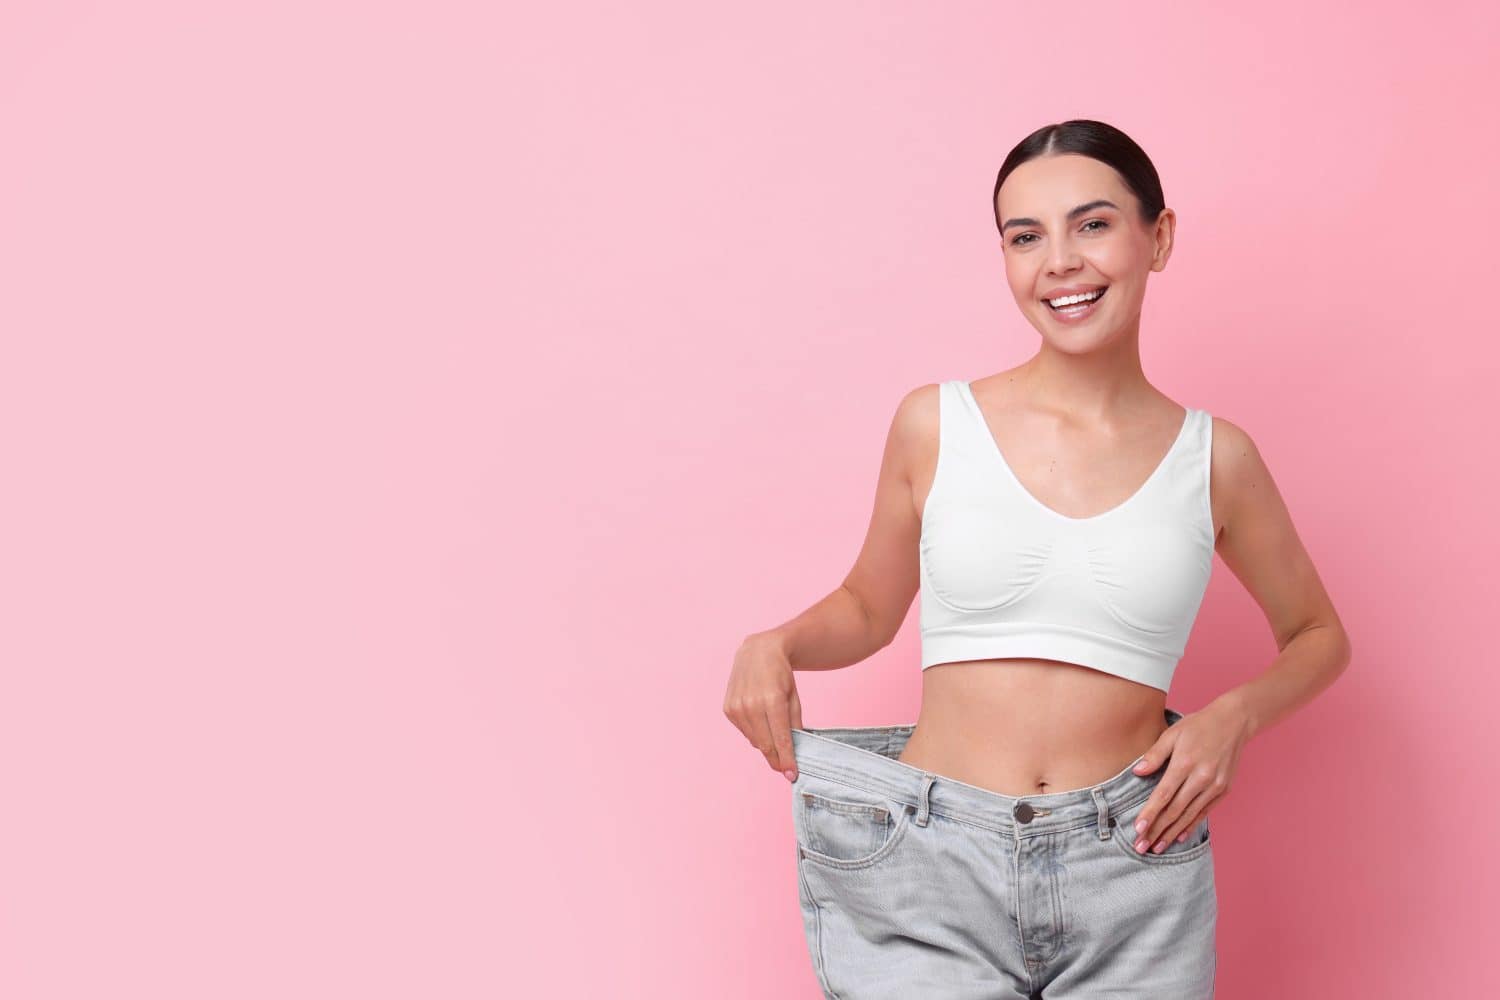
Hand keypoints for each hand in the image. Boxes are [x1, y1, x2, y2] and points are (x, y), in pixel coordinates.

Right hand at [723, 633, 803, 781]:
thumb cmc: (781, 674)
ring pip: (754, 740)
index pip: (780, 739)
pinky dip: (754, 733)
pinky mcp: (728, 708)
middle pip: (765, 744)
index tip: (793, 775)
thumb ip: (794, 724)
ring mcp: (736, 707)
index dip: (787, 760)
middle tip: (786, 768)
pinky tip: (760, 722)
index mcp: (772, 700)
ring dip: (766, 745)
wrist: (758, 651)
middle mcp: (751, 704)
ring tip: (775, 740)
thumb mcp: (794, 697)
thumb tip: (793, 750)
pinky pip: (744, 731)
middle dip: (777, 759)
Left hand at [1129, 696, 1251, 852]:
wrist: (1234, 722)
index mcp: (1185, 763)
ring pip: (1189, 815)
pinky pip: (1204, 812)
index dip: (1150, 813)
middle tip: (1141, 847)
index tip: (1137, 829)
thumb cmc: (1198, 725)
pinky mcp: (1223, 790)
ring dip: (1171, 833)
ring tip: (1157, 847)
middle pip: (1175, 810)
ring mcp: (1214, 786)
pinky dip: (1190, 826)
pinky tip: (1178, 837)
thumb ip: (1154, 754)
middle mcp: (1201, 778)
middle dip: (1156, 830)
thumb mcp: (1172, 733)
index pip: (1164, 794)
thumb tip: (1137, 772)